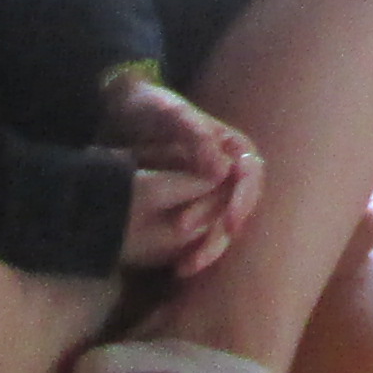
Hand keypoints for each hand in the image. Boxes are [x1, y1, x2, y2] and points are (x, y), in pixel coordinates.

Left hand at [102, 72, 265, 264]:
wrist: (121, 111)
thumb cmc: (150, 106)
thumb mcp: (171, 114)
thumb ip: (197, 137)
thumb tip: (225, 171)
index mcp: (231, 146)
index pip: (250, 177)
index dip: (242, 202)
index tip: (229, 224)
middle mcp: (226, 169)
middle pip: (237, 207)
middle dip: (218, 233)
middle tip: (191, 253)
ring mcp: (209, 188)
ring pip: (221, 224)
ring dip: (208, 247)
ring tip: (184, 267)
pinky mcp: (190, 203)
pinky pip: (202, 229)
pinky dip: (193, 248)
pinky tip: (178, 265)